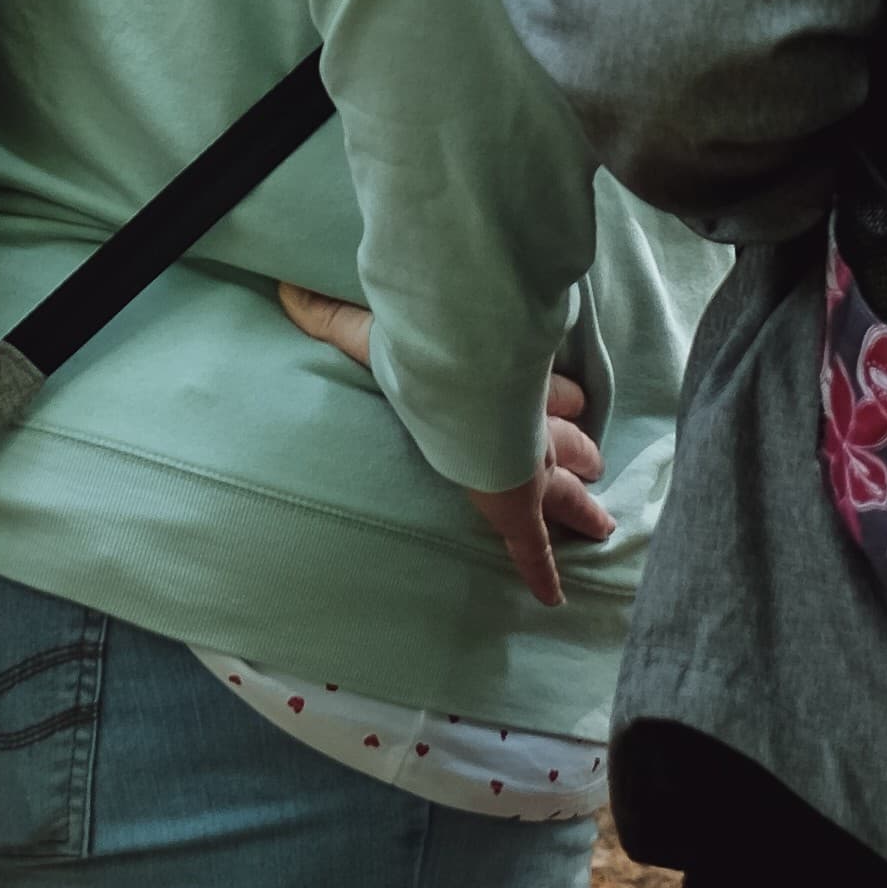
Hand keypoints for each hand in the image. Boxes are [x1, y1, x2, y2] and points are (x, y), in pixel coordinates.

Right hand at [277, 289, 613, 610]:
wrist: (464, 386)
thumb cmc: (430, 356)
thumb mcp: (377, 334)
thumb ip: (334, 317)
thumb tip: (287, 291)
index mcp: (502, 383)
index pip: (540, 390)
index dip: (555, 398)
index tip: (572, 400)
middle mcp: (526, 422)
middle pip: (565, 439)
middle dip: (579, 451)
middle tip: (596, 462)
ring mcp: (530, 466)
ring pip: (567, 489)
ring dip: (581, 503)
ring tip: (599, 523)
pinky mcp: (521, 507)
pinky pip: (534, 547)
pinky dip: (542, 571)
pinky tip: (553, 597)